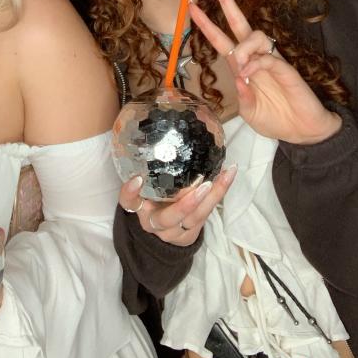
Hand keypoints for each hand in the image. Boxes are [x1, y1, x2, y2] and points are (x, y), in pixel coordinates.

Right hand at [119, 167, 236, 246]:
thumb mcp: (146, 186)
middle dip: (185, 205)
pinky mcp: (192, 231)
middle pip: (167, 219)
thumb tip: (150, 125)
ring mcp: (176, 231)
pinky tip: (229, 175)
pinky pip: (208, 214)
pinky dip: (220, 193)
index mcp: (140, 209)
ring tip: (224, 176)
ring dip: (212, 197)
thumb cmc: (154, 198)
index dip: (130, 193)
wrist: (166, 231)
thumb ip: (147, 166)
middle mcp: (155, 223)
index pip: (128, 203)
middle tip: (203, 185)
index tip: (137, 179)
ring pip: (194, 218)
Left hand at [190, 0, 340, 144]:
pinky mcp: (286, 69)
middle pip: (239, 21)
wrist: (304, 132)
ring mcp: (272, 60)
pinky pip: (267, 57)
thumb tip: (238, 78)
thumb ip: (241, 96)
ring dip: (242, 48)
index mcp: (242, 65)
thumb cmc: (276, 118)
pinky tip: (249, 75)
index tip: (191, 5)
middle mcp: (256, 57)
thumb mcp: (250, 112)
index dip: (206, 23)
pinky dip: (255, 64)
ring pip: (254, 35)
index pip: (221, 38)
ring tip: (240, 67)